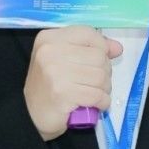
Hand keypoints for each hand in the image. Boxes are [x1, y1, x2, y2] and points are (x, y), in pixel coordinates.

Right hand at [24, 26, 122, 140]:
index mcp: (49, 38)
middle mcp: (50, 52)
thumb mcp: (65, 59)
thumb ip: (91, 49)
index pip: (88, 34)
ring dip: (104, 89)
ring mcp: (55, 73)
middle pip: (98, 56)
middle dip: (104, 72)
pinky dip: (102, 102)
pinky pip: (97, 95)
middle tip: (94, 83)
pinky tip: (95, 104)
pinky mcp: (62, 93)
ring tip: (94, 93)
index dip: (101, 47)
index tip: (100, 60)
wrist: (31, 115)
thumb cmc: (50, 86)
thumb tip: (116, 48)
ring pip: (100, 76)